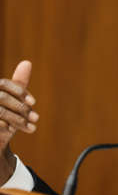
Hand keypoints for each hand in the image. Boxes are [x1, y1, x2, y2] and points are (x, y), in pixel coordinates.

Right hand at [0, 61, 38, 185]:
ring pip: (0, 111)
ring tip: (32, 127)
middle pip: (2, 98)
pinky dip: (6, 127)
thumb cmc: (6, 117)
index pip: (4, 84)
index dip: (19, 92)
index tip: (33, 103)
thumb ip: (19, 84)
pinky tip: (14, 131)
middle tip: (36, 118)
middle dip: (22, 108)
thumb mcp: (15, 101)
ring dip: (18, 120)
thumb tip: (27, 62)